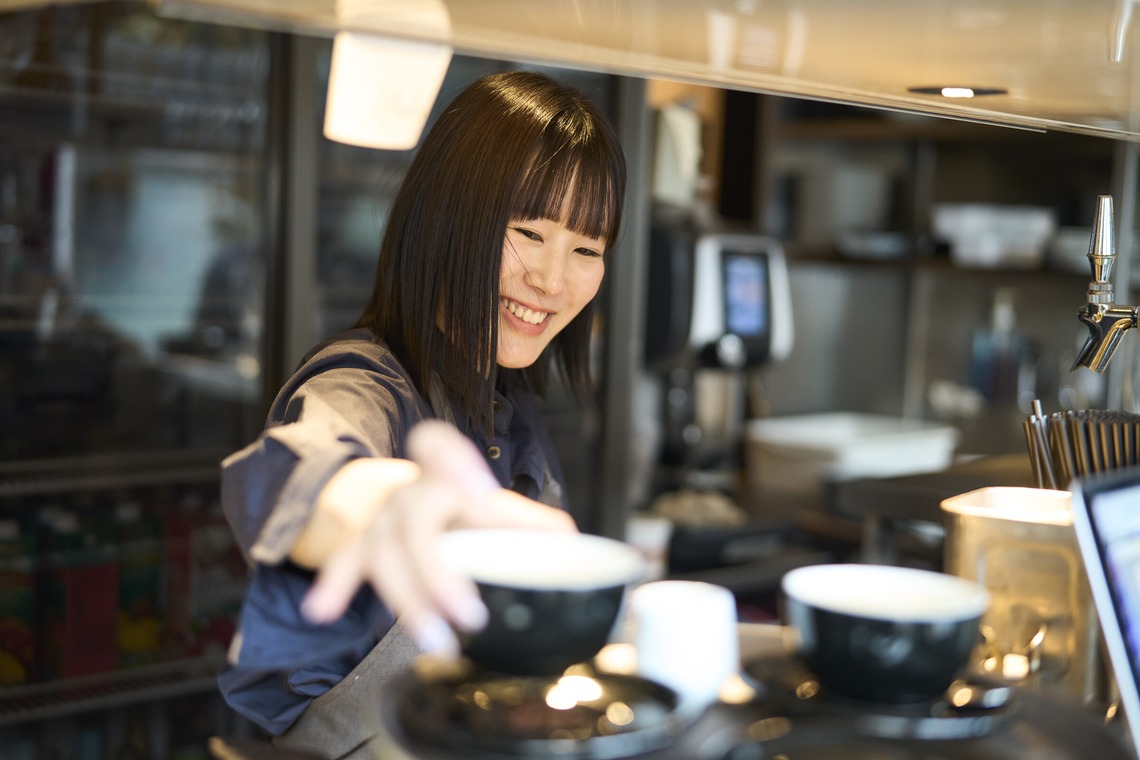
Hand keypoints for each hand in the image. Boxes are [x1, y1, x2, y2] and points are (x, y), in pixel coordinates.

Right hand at [300, 420, 576, 656]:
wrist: (396, 497)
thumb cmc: (456, 506)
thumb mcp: (490, 504)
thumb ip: (528, 521)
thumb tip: (569, 541)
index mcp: (442, 471)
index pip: (438, 447)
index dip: (454, 464)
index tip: (476, 491)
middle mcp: (406, 491)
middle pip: (416, 522)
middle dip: (438, 572)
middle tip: (469, 614)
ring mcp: (379, 519)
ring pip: (384, 553)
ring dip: (407, 601)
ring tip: (437, 641)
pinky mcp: (359, 545)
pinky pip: (343, 563)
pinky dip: (335, 585)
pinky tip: (322, 610)